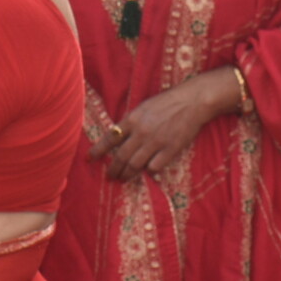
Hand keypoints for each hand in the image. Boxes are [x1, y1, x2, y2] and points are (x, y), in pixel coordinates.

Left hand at [92, 70, 233, 181]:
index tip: (89, 159)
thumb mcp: (143, 108)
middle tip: (110, 177)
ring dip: (127, 175)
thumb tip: (118, 138)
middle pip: (121, 157)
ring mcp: (156, 142)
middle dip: (113, 170)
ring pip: (135, 165)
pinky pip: (154, 167)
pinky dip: (149, 171)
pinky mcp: (170, 149)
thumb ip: (131, 123)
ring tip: (124, 179)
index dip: (98, 151)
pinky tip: (148, 172)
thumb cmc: (167, 102)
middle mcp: (141, 132)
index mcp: (132, 119)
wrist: (191, 101)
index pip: (110, 138)